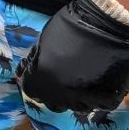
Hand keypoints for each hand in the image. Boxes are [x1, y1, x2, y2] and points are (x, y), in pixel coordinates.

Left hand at [17, 0, 128, 116]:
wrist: (107, 23)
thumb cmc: (70, 26)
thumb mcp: (42, 40)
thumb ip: (33, 61)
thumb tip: (21, 74)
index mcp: (42, 78)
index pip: (31, 91)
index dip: (35, 82)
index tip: (42, 75)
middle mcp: (62, 94)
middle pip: (53, 104)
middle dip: (54, 93)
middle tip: (63, 77)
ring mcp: (85, 99)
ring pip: (76, 107)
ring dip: (75, 95)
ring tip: (83, 77)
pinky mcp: (107, 100)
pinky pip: (98, 104)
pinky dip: (96, 95)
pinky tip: (98, 79)